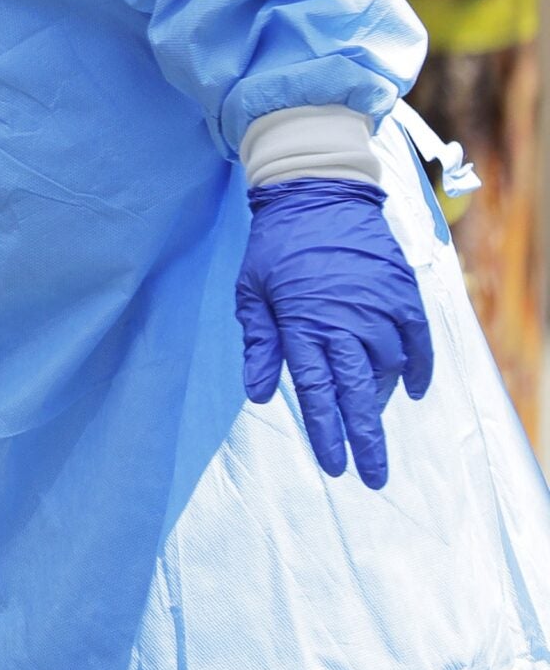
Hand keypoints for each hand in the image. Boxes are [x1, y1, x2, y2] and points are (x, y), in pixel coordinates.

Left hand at [237, 177, 433, 487]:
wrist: (316, 193)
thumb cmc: (275, 245)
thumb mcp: (251, 292)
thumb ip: (260, 344)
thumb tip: (260, 393)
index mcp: (304, 325)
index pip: (318, 394)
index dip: (327, 434)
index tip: (336, 466)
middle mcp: (346, 323)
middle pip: (359, 395)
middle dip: (364, 439)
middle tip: (372, 476)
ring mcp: (379, 308)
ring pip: (387, 370)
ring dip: (379, 398)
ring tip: (369, 417)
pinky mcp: (402, 294)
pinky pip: (418, 342)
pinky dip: (418, 368)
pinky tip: (412, 389)